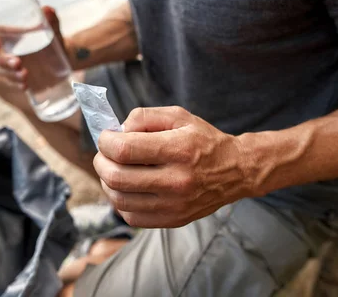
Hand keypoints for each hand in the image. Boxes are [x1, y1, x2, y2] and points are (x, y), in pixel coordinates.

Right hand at [0, 6, 68, 90]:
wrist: (61, 58)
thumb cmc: (51, 39)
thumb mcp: (52, 31)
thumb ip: (50, 20)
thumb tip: (48, 9)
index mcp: (6, 35)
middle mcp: (3, 50)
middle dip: (3, 60)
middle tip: (17, 62)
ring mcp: (7, 65)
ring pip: (1, 70)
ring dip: (10, 74)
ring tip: (24, 75)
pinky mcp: (15, 78)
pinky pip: (10, 82)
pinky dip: (16, 84)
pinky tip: (24, 86)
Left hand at [94, 106, 255, 227]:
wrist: (236, 171)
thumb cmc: (203, 140)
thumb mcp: (179, 116)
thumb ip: (145, 117)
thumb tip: (117, 131)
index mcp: (178, 150)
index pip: (125, 149)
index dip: (106, 142)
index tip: (106, 137)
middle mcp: (177, 180)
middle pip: (117, 177)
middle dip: (101, 162)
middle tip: (104, 154)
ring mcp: (175, 204)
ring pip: (119, 199)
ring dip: (106, 182)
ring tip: (112, 170)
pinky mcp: (173, 220)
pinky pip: (131, 217)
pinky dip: (120, 202)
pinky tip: (126, 188)